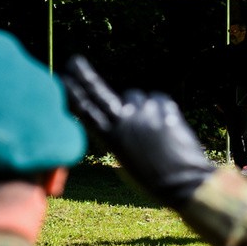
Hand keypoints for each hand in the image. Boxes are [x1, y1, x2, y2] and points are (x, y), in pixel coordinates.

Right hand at [64, 56, 214, 207]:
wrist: (184, 183)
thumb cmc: (153, 178)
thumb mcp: (125, 159)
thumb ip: (119, 134)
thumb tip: (121, 112)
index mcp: (110, 138)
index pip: (85, 110)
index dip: (73, 93)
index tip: (63, 78)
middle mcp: (124, 121)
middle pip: (99, 92)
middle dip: (84, 76)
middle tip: (75, 62)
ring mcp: (145, 112)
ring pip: (137, 97)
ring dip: (142, 106)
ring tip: (155, 130)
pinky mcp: (166, 109)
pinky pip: (160, 100)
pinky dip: (162, 109)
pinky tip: (169, 127)